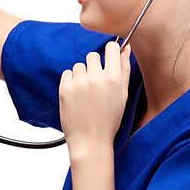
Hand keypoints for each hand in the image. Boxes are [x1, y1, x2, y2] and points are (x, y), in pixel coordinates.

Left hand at [59, 41, 130, 162]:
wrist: (90, 141)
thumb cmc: (109, 120)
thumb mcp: (123, 96)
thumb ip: (124, 70)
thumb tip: (125, 49)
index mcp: (113, 79)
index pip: (111, 48)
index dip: (110, 51)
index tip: (108, 58)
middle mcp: (96, 78)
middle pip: (93, 55)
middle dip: (95, 66)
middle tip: (96, 82)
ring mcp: (79, 83)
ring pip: (79, 65)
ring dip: (82, 75)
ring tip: (86, 93)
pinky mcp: (64, 89)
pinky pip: (67, 73)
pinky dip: (71, 81)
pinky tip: (77, 95)